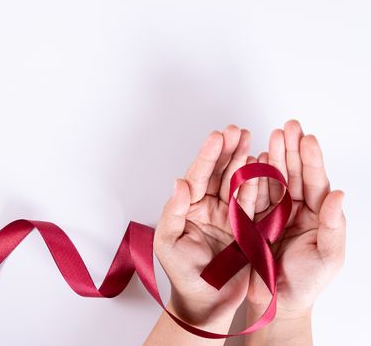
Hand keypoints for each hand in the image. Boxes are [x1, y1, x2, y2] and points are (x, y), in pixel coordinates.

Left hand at [153, 125, 256, 330]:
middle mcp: (209, 207)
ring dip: (243, 162)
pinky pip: (254, 202)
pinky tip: (263, 166)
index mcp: (189, 208)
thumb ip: (173, 212)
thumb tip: (178, 182)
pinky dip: (259, 185)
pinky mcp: (247, 226)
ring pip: (237, 183)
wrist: (207, 301)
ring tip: (250, 141)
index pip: (197, 176)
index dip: (207, 156)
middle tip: (236, 131)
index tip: (217, 137)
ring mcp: (229, 215)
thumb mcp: (168, 242)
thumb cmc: (183, 274)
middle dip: (227, 151)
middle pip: (218, 173)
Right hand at [246, 120, 345, 344]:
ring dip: (273, 156)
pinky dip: (253, 177)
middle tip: (288, 126)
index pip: (315, 182)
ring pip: (274, 179)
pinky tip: (256, 159)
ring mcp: (273, 212)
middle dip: (291, 149)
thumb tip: (338, 194)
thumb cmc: (306, 282)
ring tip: (272, 135)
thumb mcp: (328, 257)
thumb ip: (334, 226)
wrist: (276, 301)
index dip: (311, 160)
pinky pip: (253, 195)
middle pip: (294, 173)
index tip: (307, 138)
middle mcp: (295, 209)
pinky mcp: (253, 219)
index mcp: (317, 215)